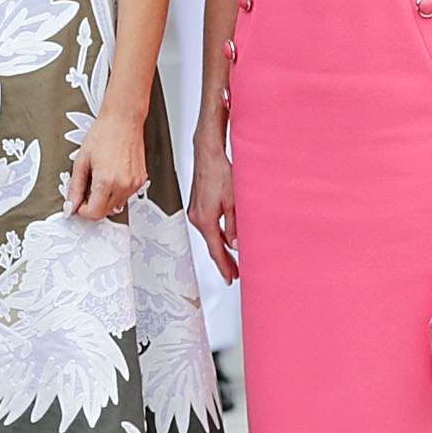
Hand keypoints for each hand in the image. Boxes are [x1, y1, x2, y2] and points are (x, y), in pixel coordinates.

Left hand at [67, 112, 148, 221]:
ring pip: (116, 206)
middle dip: (93, 205)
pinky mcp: (141, 180)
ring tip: (100, 178)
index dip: (82, 210)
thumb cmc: (104, 134)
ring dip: (105, 199)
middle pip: (105, 212)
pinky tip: (111, 176)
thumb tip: (70, 204)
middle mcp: (123, 185)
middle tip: (87, 189)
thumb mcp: (81, 161)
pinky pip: (126, 196)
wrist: (124, 120)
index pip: (94, 213)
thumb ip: (75, 187)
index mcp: (106, 181)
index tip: (78, 203)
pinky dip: (116, 191)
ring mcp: (134, 183)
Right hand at [185, 139, 237, 282]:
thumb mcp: (234, 203)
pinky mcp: (197, 205)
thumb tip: (236, 245)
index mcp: (205, 220)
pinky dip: (217, 234)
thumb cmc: (220, 172)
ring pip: (210, 235)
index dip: (224, 266)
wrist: (208, 154)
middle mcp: (197, 218)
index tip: (230, 277)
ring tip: (232, 258)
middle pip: (212, 245)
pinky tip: (225, 237)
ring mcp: (195, 212)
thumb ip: (235, 226)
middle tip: (234, 273)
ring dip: (221, 247)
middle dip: (223, 260)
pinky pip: (208, 226)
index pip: (216, 250)